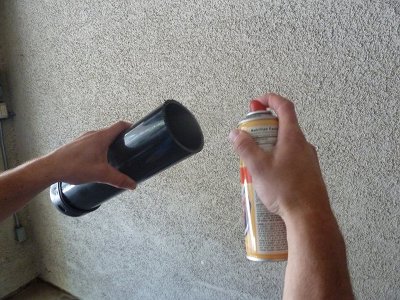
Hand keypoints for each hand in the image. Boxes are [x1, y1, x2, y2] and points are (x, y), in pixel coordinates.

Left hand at [47, 121, 136, 189]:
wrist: (52, 168)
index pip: (120, 125)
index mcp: (101, 137)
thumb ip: (119, 180)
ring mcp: (84, 138)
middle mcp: (93, 134)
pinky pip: (92, 142)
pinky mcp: (77, 144)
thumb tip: (132, 184)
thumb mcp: (101, 174)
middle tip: (128, 147)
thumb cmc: (74, 167)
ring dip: (110, 142)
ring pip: (101, 137)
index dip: (130, 127)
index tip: (137, 132)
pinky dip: (100, 147)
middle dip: (121, 138)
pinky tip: (99, 159)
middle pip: (111, 131)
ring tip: (115, 154)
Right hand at [229, 93, 329, 218]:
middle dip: (265, 126)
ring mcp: (308, 159)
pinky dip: (278, 157)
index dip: (270, 99)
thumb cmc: (286, 190)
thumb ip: (245, 147)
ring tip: (256, 160)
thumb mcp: (258, 166)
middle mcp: (303, 145)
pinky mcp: (308, 172)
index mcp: (292, 137)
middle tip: (250, 136)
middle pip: (284, 125)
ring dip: (271, 144)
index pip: (284, 106)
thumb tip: (236, 133)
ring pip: (287, 143)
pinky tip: (269, 175)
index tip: (258, 102)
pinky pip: (291, 157)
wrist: (309, 215)